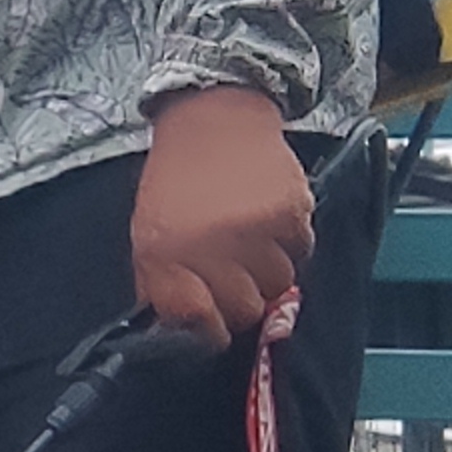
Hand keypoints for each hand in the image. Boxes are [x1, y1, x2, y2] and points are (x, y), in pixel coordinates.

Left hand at [131, 85, 313, 348]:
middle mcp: (211, 246)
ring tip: (251, 238)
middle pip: (246, 311)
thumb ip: (163, 288)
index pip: (199, 322)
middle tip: (233, 272)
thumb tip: (188, 334)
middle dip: (241, 298)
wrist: (213, 118)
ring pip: (280, 284)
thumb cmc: (177, 182)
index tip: (212, 322)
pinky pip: (303, 251)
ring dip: (268, 269)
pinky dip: (291, 241)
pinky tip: (269, 217)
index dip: (209, 329)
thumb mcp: (149, 235)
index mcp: (167, 254)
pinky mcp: (291, 209)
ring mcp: (255, 228)